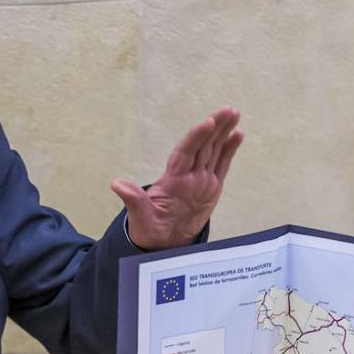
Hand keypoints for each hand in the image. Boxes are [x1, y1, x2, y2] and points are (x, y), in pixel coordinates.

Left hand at [111, 107, 242, 250]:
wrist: (162, 243)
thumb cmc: (149, 229)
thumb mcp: (140, 217)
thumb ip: (134, 200)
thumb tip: (116, 184)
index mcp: (172, 179)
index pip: (185, 153)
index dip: (195, 137)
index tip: (206, 123)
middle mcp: (188, 175)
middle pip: (202, 146)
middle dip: (214, 127)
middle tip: (227, 110)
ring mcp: (200, 179)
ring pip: (213, 150)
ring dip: (223, 132)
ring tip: (234, 113)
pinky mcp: (211, 187)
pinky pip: (222, 165)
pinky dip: (229, 150)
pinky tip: (237, 134)